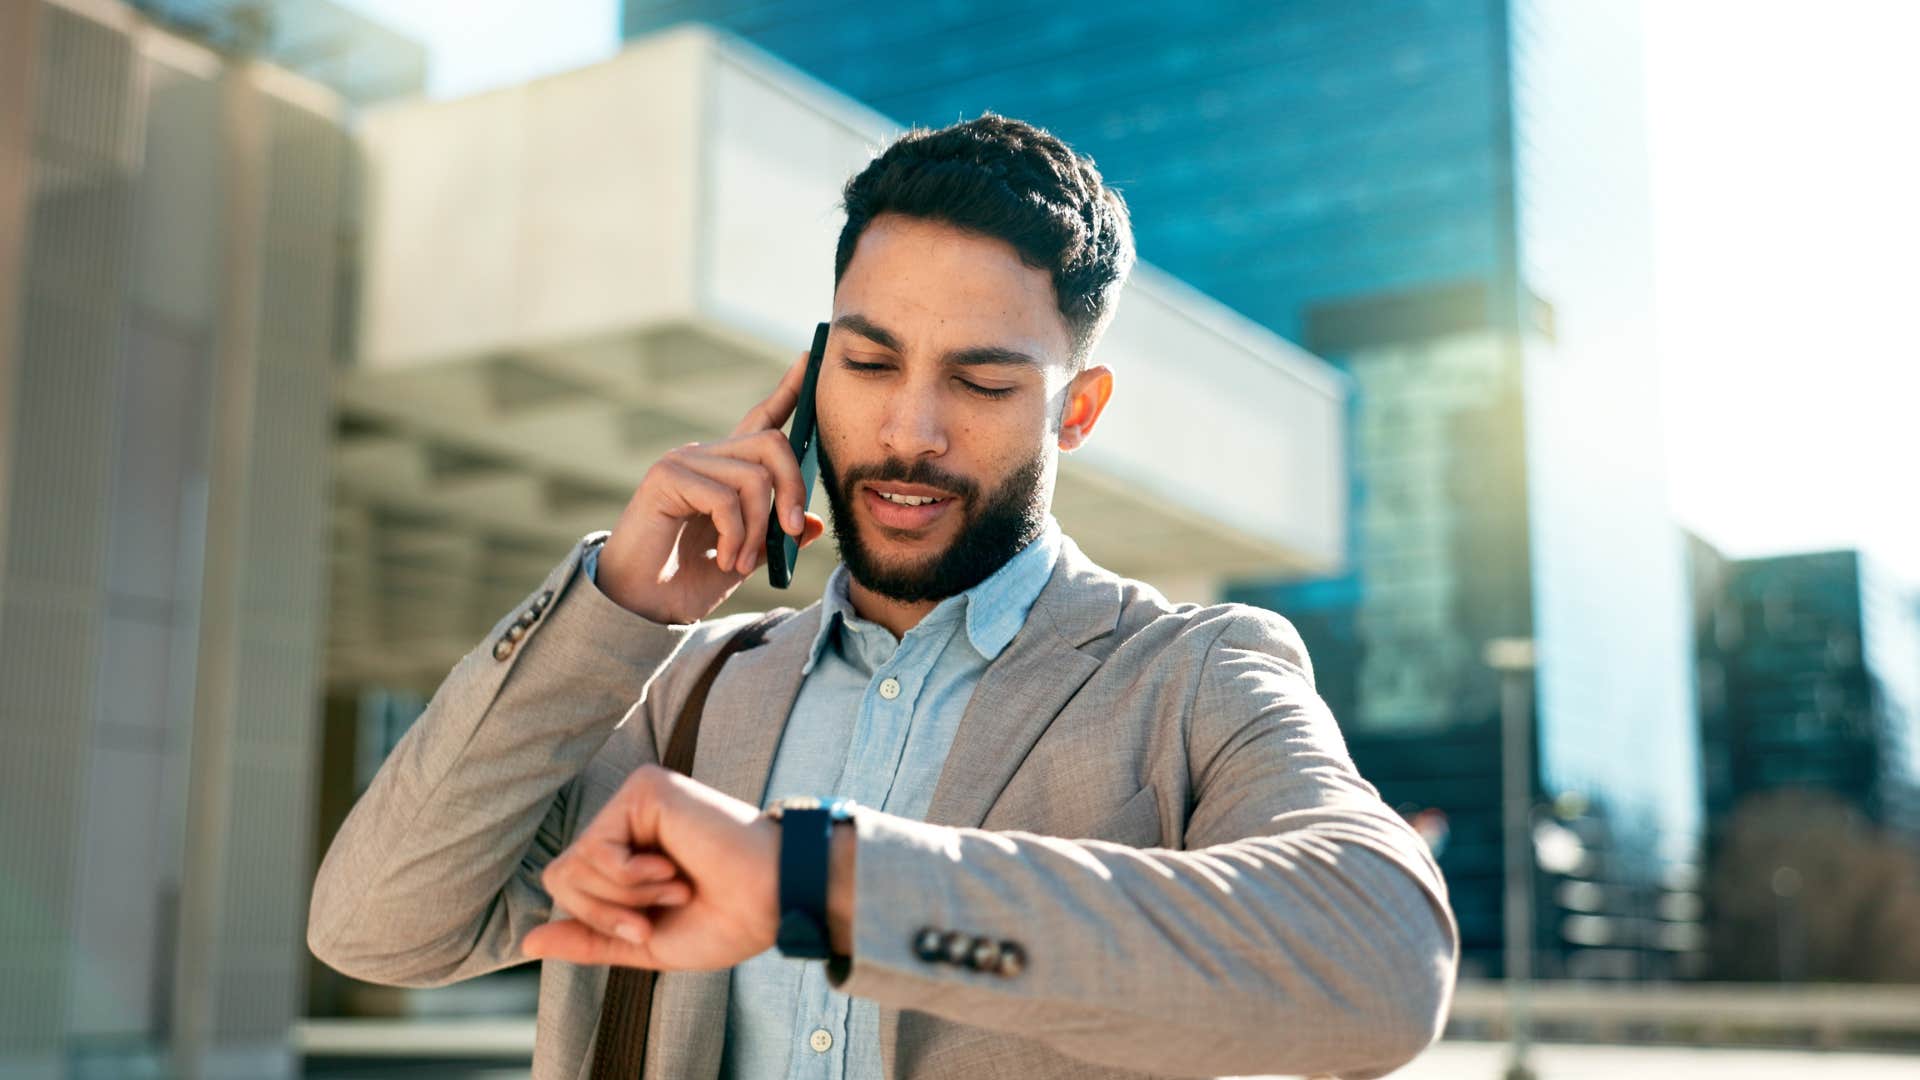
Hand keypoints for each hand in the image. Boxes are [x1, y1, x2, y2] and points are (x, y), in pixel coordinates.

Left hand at [523, 765, 781, 970]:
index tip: (647, 928)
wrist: (770, 902)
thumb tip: (528, 941)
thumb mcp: (644, 942)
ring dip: (627, 895)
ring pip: (575, 864)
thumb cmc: (724, 921)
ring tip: (676, 885)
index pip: (566, 885)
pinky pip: (597, 849)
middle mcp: (626, 818)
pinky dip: (632, 877)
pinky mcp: (644, 789)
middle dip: (607, 910)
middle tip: (662, 906)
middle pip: (561, 876)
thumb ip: (589, 938)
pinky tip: (673, 867)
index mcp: (627, 850)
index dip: (599, 920)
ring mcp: (634, 799)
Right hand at [597, 349, 828, 623]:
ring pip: (754, 477)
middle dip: (793, 490)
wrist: (645, 606)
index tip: (810, 357)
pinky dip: (738, 536)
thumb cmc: (689, 580)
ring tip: (744, 561)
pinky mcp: (667, 477)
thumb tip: (813, 523)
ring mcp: (683, 462)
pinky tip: (728, 560)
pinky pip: (726, 499)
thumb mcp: (748, 555)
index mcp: (725, 468)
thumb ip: (776, 535)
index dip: (789, 390)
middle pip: (773, 443)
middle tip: (791, 533)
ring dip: (760, 528)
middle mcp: (705, 455)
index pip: (762, 418)